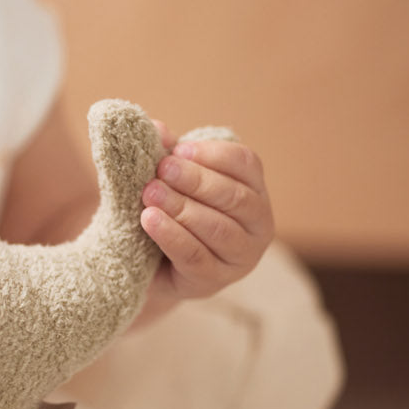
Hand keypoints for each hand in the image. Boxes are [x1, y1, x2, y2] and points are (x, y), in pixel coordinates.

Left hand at [139, 121, 274, 301]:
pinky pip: (195, 255)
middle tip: (161, 170)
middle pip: (234, 196)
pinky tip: (149, 220)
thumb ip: (165, 154)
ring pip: (217, 228)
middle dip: (195, 180)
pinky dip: (171, 235)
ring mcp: (241, 255)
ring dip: (182, 207)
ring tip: (150, 194)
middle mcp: (258, 223)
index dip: (213, 154)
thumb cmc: (168, 211)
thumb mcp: (168, 179)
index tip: (179, 149)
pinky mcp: (215, 280)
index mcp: (253, 189)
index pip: (246, 163)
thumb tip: (155, 128)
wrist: (149, 266)